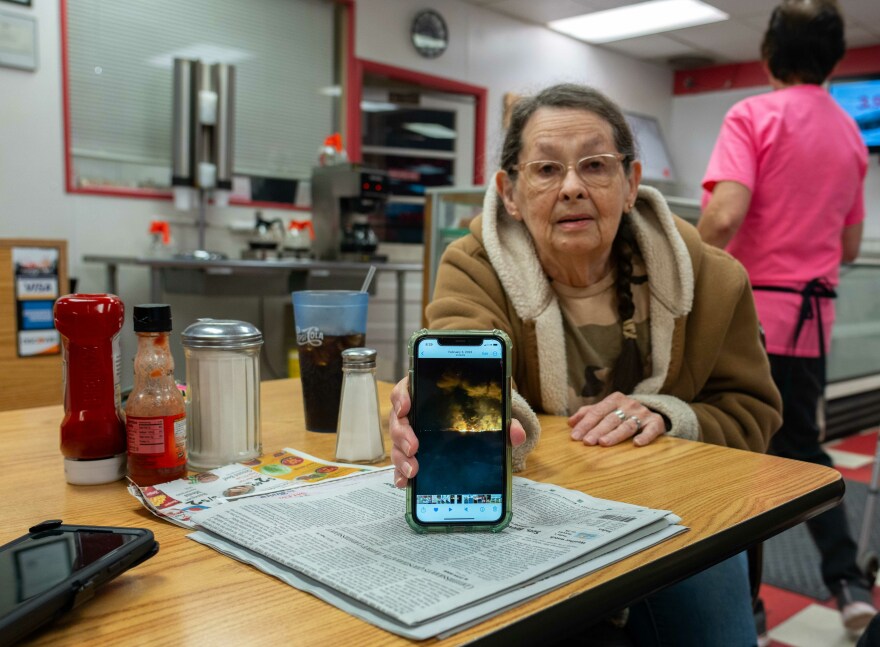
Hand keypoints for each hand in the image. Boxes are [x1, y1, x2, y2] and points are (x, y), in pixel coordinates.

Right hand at [389, 376, 526, 487]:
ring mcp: (412, 433)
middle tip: (413, 448)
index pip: (406, 388)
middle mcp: (415, 412)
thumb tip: (517, 434)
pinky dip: (400, 473)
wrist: (480, 419)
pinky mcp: (413, 452)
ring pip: (397, 443)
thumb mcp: (492, 407)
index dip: (402, 397)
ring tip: (413, 471)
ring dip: (401, 457)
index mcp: (427, 392)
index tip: (406, 407)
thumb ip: (505, 418)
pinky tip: (405, 483)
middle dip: (402, 434)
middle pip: (399, 419)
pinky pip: (402, 461)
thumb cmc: (480, 408)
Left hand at [568, 391, 665, 446]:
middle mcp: (629, 404)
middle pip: (610, 419)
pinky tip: (637, 443)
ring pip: (627, 425)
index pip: (597, 412)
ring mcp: (642, 413)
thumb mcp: (606, 409)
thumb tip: (570, 423)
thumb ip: (588, 414)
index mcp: (614, 399)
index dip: (585, 424)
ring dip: (615, 434)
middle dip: (597, 431)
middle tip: (587, 442)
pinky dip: (645, 436)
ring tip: (603, 443)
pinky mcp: (656, 422)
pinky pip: (651, 430)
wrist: (653, 410)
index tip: (575, 436)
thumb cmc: (622, 412)